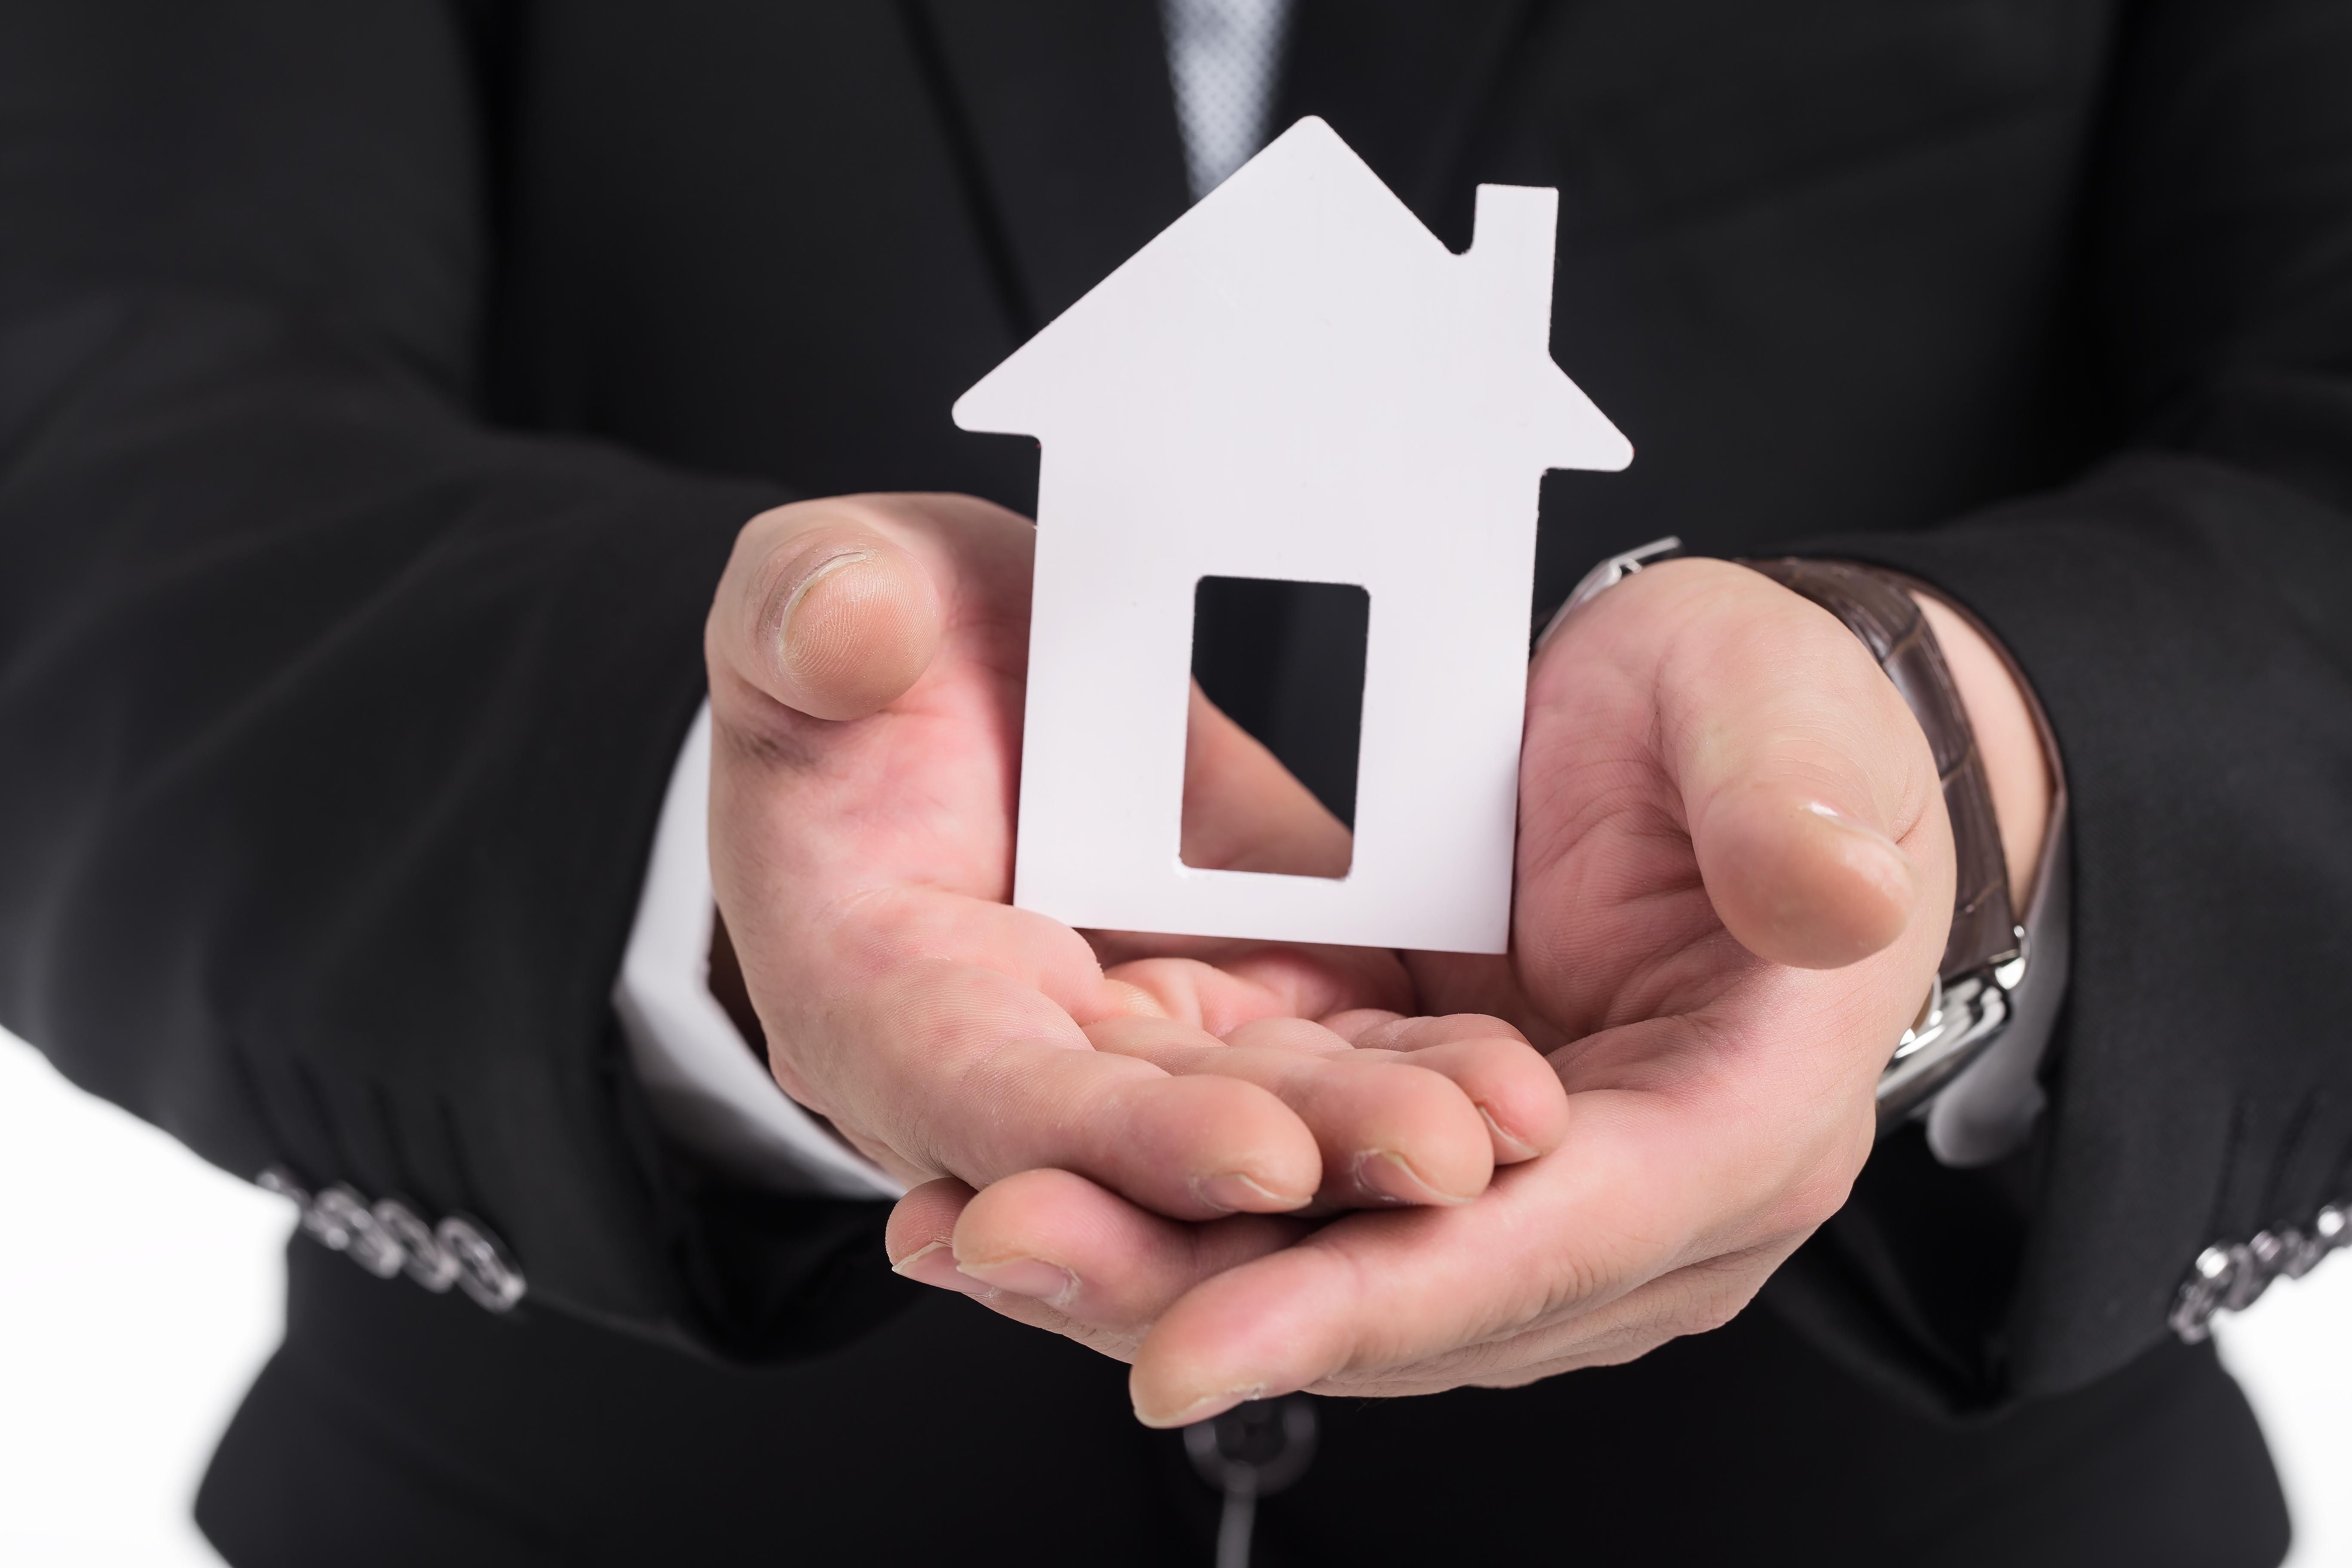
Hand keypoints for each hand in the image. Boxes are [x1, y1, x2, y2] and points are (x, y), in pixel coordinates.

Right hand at [704, 494, 1568, 1240]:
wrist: (956, 658)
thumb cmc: (860, 639)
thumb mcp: (806, 595)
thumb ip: (805, 615)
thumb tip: (845, 632)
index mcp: (875, 995)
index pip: (989, 1102)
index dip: (1118, 1141)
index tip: (1254, 1154)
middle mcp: (1009, 1056)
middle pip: (1153, 1142)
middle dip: (1301, 1161)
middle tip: (1446, 1161)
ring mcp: (1131, 1038)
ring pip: (1262, 1112)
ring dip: (1383, 1136)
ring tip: (1513, 1131)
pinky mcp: (1232, 998)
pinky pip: (1327, 1050)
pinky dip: (1414, 1069)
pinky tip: (1515, 1076)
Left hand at [892, 558, 1956, 1423]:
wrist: (1730, 732)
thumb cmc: (1770, 716)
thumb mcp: (1782, 711)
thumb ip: (1800, 809)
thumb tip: (1827, 899)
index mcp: (1737, 1120)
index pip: (1539, 1248)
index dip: (1362, 1303)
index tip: (1183, 1345)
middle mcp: (1634, 1202)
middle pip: (1404, 1297)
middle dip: (1195, 1292)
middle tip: (998, 1253)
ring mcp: (1533, 1191)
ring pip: (1328, 1269)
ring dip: (1146, 1264)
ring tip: (967, 1235)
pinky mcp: (1445, 1152)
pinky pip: (1298, 1206)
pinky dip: (1163, 1206)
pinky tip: (1017, 1185)